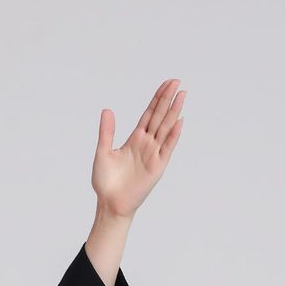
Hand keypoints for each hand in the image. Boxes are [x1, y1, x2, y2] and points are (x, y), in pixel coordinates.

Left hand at [91, 77, 184, 219]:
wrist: (110, 204)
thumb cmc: (105, 181)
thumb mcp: (102, 152)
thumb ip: (107, 132)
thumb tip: (107, 110)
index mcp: (135, 139)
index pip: (149, 114)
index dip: (157, 98)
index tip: (167, 84)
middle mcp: (147, 143)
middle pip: (160, 116)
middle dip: (168, 99)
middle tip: (177, 81)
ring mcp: (153, 154)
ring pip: (166, 128)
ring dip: (174, 112)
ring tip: (182, 95)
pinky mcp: (157, 166)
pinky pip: (167, 147)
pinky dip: (173, 135)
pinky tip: (179, 121)